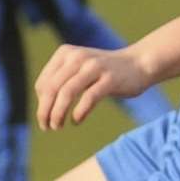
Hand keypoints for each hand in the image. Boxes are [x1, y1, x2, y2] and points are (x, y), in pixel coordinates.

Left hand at [35, 45, 153, 130]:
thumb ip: (61, 81)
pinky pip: (89, 98)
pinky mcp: (110, 79)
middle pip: (52, 89)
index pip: (43, 83)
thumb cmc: (104, 72)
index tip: (45, 118)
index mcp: (66, 53)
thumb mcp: (79, 69)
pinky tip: (76, 121)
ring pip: (67, 93)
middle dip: (45, 111)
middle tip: (47, 127)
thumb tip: (42, 106)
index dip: (41, 104)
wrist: (138, 64)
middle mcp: (78, 57)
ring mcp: (94, 67)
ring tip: (58, 126)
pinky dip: (79, 112)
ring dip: (58, 113)